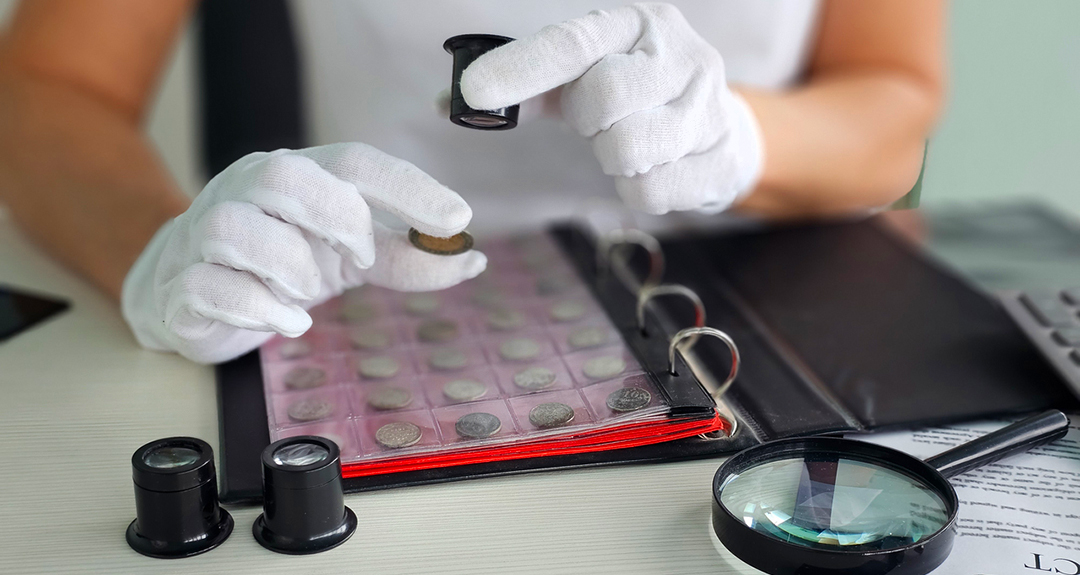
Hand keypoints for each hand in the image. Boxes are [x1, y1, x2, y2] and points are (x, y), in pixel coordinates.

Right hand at [121, 143, 486, 363]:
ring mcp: (203, 235)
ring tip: (309, 295)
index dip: (408, 187)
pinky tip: (287, 322)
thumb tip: (472, 259)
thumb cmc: (277, 265)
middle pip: (284, 175)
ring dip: (288, 265)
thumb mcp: (347, 257)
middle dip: (336, 216)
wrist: (185, 294)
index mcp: (296, 177)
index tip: (458, 221)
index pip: (353, 162)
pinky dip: (256, 307)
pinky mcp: (179, 286)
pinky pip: (206, 284)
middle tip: (361, 258)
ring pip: (233, 227)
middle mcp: (245, 193)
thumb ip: (406, 258)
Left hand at [460, 3, 762, 214]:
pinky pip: (652, 191)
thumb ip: (526, 87)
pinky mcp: (722, 157)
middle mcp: (679, 54)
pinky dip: (637, 189)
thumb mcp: (584, 79)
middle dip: (590, 121)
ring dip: (614, 158)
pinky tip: (653, 169)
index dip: (521, 67)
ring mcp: (709, 106)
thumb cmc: (636, 99)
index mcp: (636, 24)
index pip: (572, 42)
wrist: (723, 132)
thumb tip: (451, 102)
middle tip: (600, 124)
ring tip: (628, 144)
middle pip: (605, 97)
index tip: (474, 90)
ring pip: (629, 149)